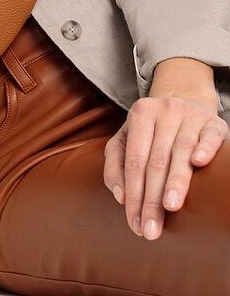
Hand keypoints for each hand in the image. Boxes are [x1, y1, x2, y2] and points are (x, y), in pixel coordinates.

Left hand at [103, 93, 228, 239]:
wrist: (184, 100)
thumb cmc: (150, 131)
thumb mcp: (126, 139)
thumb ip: (115, 165)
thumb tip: (120, 196)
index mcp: (140, 114)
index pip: (134, 161)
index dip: (133, 194)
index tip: (135, 224)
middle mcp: (164, 111)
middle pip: (156, 160)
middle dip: (152, 198)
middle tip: (151, 229)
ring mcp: (190, 115)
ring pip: (181, 150)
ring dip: (175, 181)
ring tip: (170, 207)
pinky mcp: (213, 122)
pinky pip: (209, 136)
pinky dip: (204, 149)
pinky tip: (199, 163)